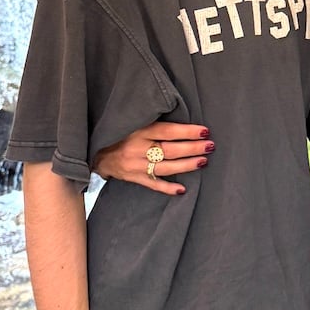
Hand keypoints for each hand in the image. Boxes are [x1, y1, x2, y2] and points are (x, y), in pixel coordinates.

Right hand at [95, 120, 212, 196]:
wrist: (100, 154)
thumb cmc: (123, 134)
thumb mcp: (136, 123)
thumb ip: (156, 123)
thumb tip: (185, 121)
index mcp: (139, 131)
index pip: (168, 131)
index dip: (187, 132)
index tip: (205, 131)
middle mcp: (137, 148)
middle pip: (170, 150)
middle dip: (192, 148)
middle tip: (210, 146)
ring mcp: (136, 166)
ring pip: (166, 167)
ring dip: (186, 165)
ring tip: (203, 161)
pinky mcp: (135, 179)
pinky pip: (154, 185)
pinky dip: (168, 188)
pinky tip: (182, 189)